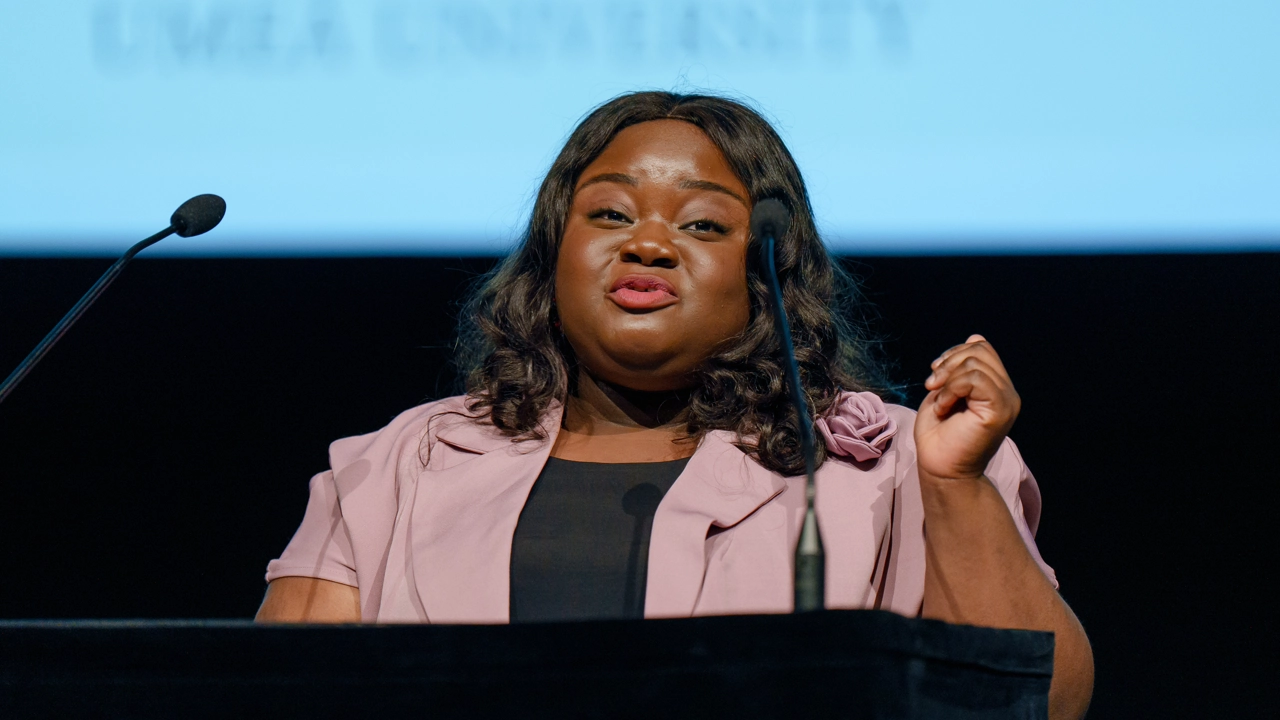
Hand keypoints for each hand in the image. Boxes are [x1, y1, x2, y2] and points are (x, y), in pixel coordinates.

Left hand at [914, 335, 1020, 481]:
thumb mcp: (946, 391)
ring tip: (939, 401)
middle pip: (980, 350)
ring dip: (947, 379)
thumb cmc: (939, 435)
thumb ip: (961, 368)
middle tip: (932, 386)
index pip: (982, 348)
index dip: (954, 354)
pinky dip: (951, 390)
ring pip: (976, 363)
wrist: (940, 469)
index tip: (935, 376)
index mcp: (997, 387)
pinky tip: (943, 408)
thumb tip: (976, 337)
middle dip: (948, 362)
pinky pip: (975, 380)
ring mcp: (1007, 402)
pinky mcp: (1000, 411)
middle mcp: (1008, 393)